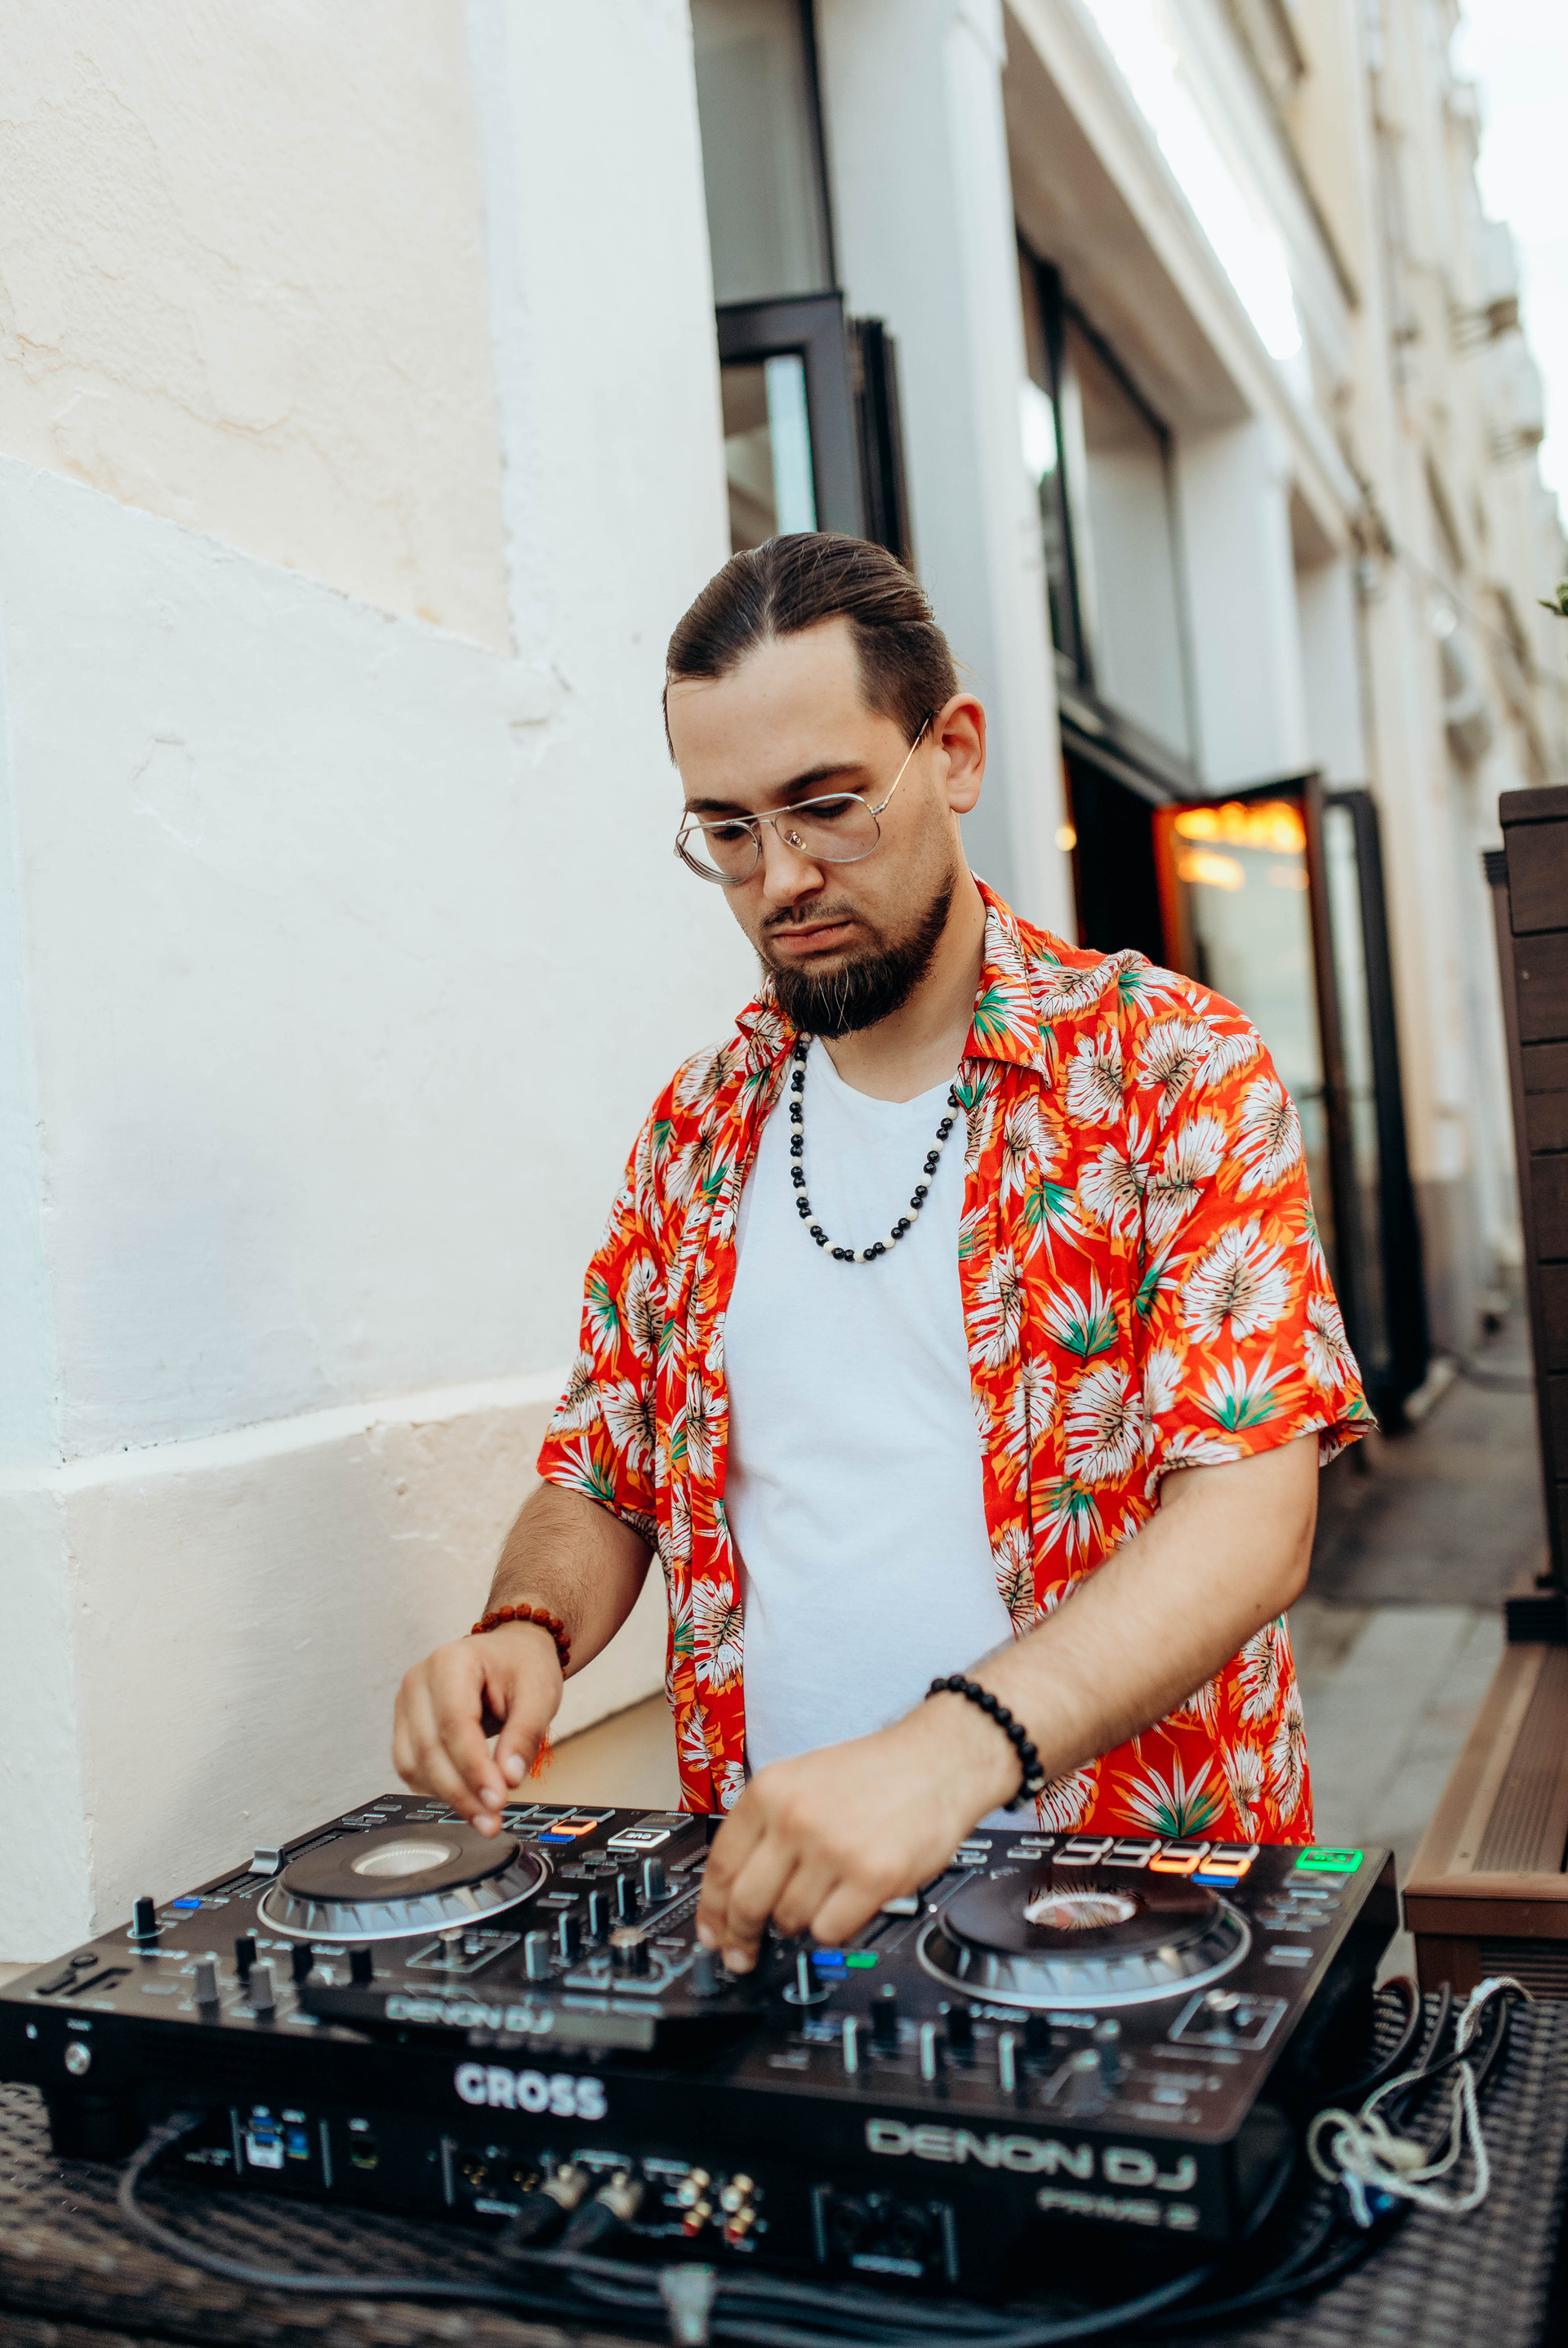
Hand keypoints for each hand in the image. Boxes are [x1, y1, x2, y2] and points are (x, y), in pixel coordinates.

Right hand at [393, 1622, 562, 1834]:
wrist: (510, 1653)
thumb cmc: (523, 1666)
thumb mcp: (540, 1694)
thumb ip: (525, 1734)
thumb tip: (509, 1779)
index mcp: (451, 1661)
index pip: (455, 1723)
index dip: (474, 1768)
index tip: (498, 1800)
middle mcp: (418, 1680)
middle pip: (429, 1748)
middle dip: (461, 1792)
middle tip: (492, 1820)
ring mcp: (406, 1704)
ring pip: (413, 1764)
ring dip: (447, 1798)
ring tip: (483, 1818)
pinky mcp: (406, 1726)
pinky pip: (411, 1767)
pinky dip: (437, 1790)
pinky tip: (466, 1802)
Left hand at [694, 1696, 1017, 1972]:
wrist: (938, 1759)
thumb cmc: (875, 1772)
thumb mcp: (803, 1779)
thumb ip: (767, 1826)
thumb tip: (734, 1890)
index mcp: (771, 1790)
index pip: (721, 1865)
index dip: (711, 1909)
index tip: (710, 1932)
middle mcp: (795, 1818)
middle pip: (746, 1902)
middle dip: (741, 1936)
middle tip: (743, 1952)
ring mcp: (832, 1849)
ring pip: (789, 1920)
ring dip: (799, 1923)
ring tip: (820, 1900)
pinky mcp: (871, 1877)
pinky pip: (829, 1931)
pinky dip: (834, 1927)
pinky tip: (846, 1905)